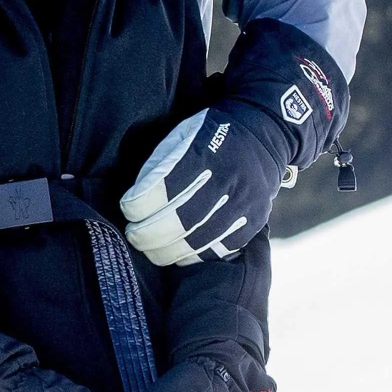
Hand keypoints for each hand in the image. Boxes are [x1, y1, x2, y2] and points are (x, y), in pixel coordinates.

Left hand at [121, 102, 288, 265]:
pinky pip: (219, 249)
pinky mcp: (253, 220)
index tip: (128, 208)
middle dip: (146, 234)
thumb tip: (135, 201)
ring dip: (165, 251)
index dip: (136, 205)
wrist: (263, 135)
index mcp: (202, 153)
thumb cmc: (210, 135)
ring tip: (151, 248)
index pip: (159, 189)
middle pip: (177, 221)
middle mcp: (226, 180)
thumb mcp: (181, 135)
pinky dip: (192, 256)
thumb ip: (159, 165)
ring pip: (196, 241)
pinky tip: (177, 253)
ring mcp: (243, 203)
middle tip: (134, 234)